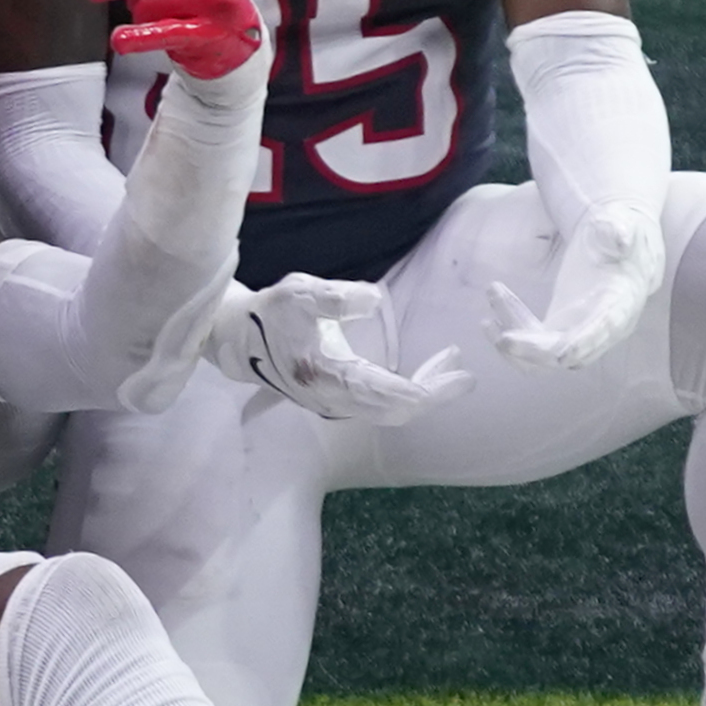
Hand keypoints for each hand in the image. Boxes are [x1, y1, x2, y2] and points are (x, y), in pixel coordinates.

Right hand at [229, 276, 469, 424]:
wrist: (240, 341)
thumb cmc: (273, 312)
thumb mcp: (299, 293)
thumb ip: (335, 298)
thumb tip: (374, 300)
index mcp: (326, 374)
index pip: (386, 392)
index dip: (426, 388)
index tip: (457, 375)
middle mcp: (332, 398)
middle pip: (395, 411)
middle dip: (433, 395)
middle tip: (465, 376)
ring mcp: (335, 404)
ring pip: (390, 412)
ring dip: (423, 394)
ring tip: (451, 366)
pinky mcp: (337, 402)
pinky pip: (381, 407)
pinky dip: (407, 393)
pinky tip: (425, 374)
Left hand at [489, 204, 666, 372]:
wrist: (612, 243)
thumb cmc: (617, 232)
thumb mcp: (620, 224)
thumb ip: (618, 230)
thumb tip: (620, 238)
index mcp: (620, 303)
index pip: (605, 328)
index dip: (586, 343)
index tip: (562, 356)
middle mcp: (601, 329)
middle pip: (567, 352)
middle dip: (534, 350)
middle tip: (501, 336)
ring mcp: (577, 334)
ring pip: (544, 357)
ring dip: (514, 345)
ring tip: (489, 317)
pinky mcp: (558, 330)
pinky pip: (532, 348)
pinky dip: (510, 341)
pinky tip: (488, 321)